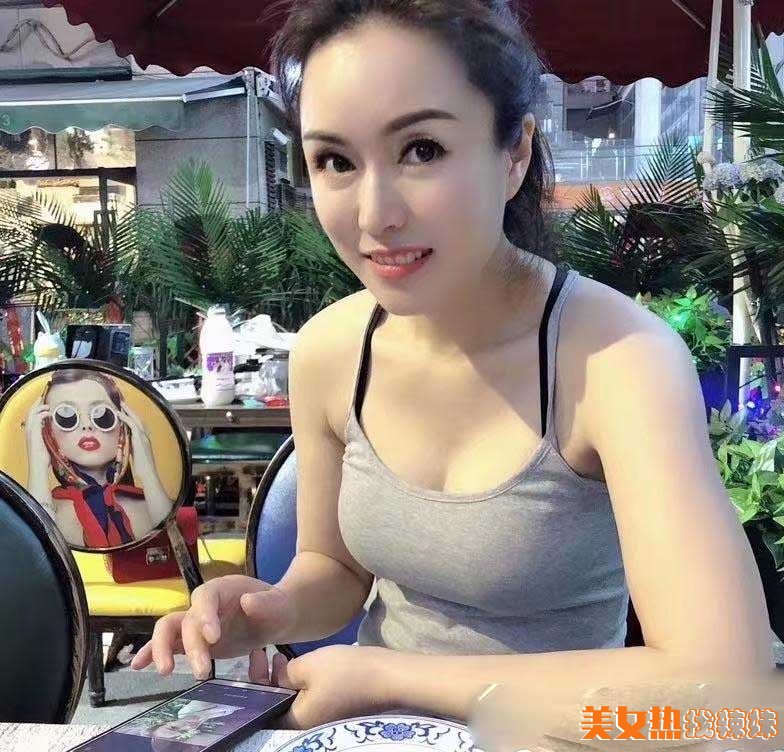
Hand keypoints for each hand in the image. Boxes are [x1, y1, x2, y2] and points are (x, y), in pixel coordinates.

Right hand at [25, 399, 52, 505]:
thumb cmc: (45, 457)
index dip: (38, 408)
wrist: (39, 466)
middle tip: (45, 396)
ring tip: (47, 404)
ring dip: (40, 407)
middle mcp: (29, 431)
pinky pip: (36, 420)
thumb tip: (60, 430)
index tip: (45, 403)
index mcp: (33, 432)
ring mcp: (31, 432)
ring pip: (32, 413)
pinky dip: (42, 415)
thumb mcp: (48, 443)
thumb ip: (51, 435)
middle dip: (38, 403)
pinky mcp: (34, 434)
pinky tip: (48, 413)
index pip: (33, 416)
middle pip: (30, 411)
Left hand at [117, 403, 154, 473]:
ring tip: (121, 405)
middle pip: (138, 420)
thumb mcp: (136, 456)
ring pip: (136, 420)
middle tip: (123, 403)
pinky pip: (133, 425)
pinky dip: (126, 418)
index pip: (139, 426)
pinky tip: (120, 414)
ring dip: (128, 411)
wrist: (148, 473)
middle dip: (131, 411)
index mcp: (145, 440)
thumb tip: (125, 444)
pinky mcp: (140, 439)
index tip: (125, 412)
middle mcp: (146, 436)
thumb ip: (131, 448)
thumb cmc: (142, 468)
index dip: (132, 418)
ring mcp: (144, 437)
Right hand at [131, 575, 297, 679]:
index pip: (205, 598)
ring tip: (166, 672)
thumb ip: (267, 603)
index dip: (205, 616)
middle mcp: (204, 604)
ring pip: (168, 630)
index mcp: (223, 589)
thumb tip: (248, 602)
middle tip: (202, 670)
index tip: (213, 637)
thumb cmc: (278, 607)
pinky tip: (139, 666)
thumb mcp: (279, 604)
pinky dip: (152, 653)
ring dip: (163, 650)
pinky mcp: (192, 641)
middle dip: (189, 645)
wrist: (276, 616)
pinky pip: (170, 645)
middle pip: (185, 619)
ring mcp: (195, 623)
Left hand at [260, 645, 392, 729]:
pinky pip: (305, 699)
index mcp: (294, 722)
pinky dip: (298, 683)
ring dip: (282, 680)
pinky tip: (300, 665)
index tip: (255, 656)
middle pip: (275, 706)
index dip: (254, 682)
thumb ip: (284, 673)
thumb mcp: (307, 666)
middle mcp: (304, 726)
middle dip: (266, 680)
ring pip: (291, 701)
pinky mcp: (332, 709)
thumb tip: (279, 677)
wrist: (386, 677)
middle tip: (264, 654)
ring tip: (279, 656)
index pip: (261, 709)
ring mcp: (320, 718)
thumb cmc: (344, 673)